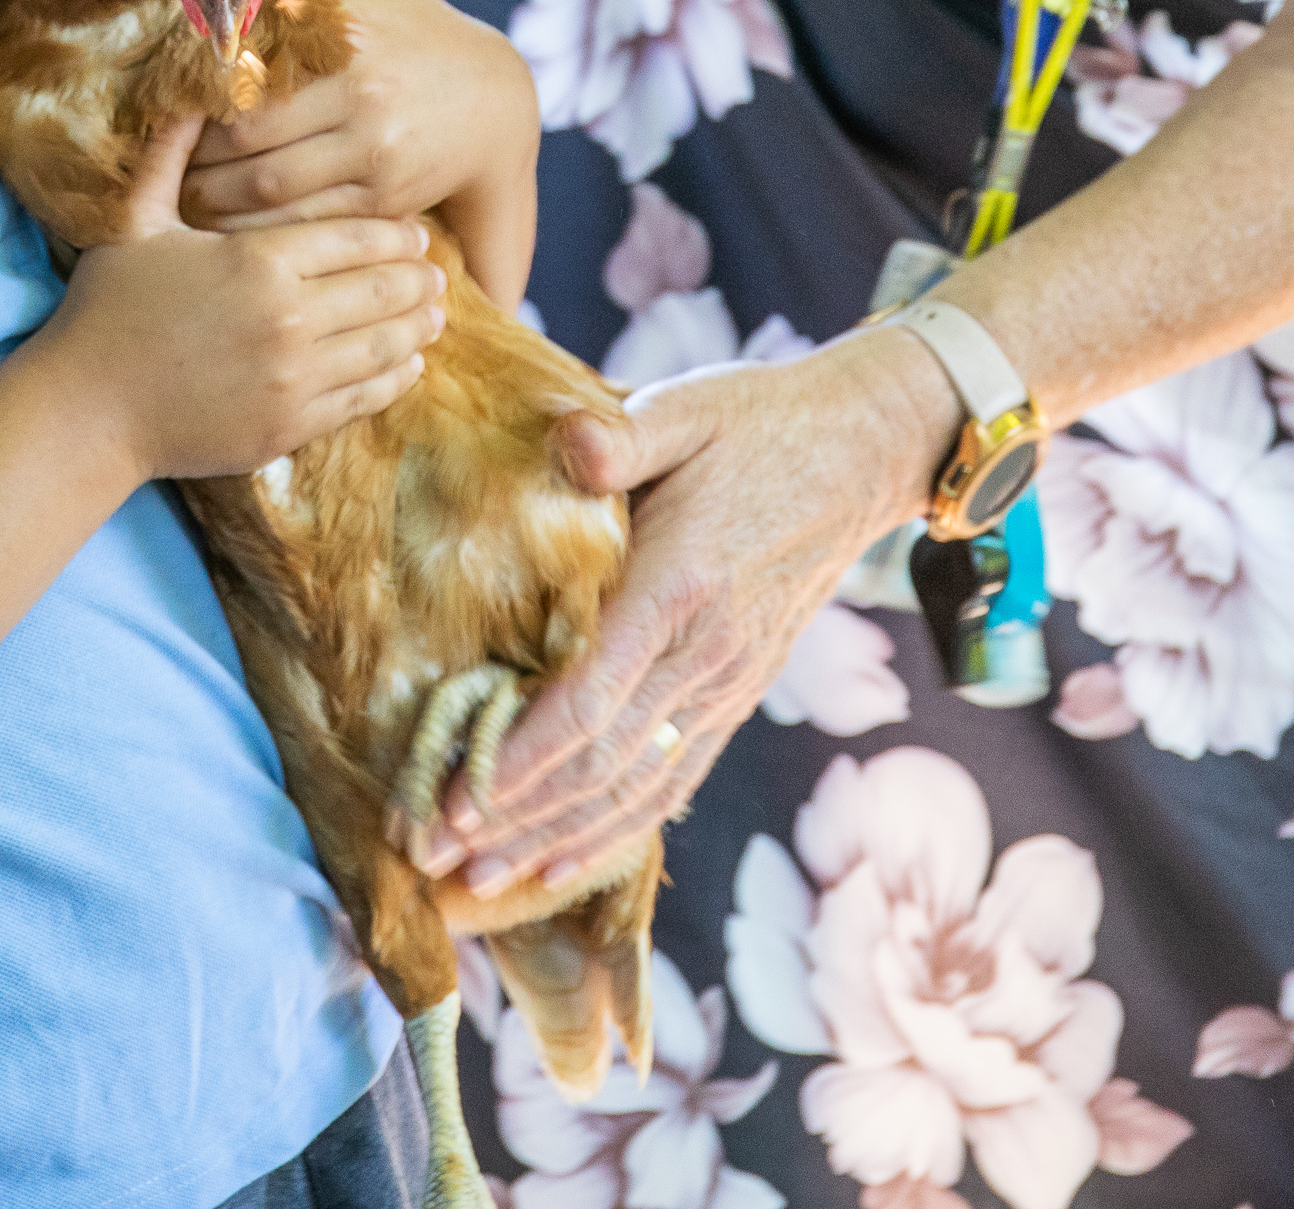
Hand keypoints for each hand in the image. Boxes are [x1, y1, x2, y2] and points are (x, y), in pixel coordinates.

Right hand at [33, 110, 447, 482]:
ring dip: (418, 329)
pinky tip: (407, 366)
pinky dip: (395, 380)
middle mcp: (288, 319)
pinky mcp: (289, 428)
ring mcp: (292, 379)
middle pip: (382, 291)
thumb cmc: (106, 309)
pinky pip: (363, 399)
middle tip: (436, 273)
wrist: (85, 411)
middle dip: (418, 281)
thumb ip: (170, 155)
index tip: (415, 233)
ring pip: (384, 347)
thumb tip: (191, 90)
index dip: (394, 236)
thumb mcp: (135, 222)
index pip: (355, 238)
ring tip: (436, 316)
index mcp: (258, 260)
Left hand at [184, 0, 539, 304]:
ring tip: (183, 200)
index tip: (164, 118)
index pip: (244, 91)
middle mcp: (362, 105)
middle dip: (195, 166)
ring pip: (270, 196)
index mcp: (347, 47)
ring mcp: (376, 158)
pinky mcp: (386, 200)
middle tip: (158, 170)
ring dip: (217, 205)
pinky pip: (306, 222)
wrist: (496, 101)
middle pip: (248, 149)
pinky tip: (231, 225)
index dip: (194, 114)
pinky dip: (262, 230)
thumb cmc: (417, 25)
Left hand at [418, 331, 952, 895]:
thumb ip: (622, 435)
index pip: (588, 701)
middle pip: (598, 764)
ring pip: (634, 788)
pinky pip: (672, 778)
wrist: (863, 453)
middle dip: (511, 820)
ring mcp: (726, 684)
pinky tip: (563, 862)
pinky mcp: (736, 693)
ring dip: (553, 841)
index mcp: (680, 586)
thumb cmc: (759, 423)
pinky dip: (615, 828)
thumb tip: (571, 445)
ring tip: (479, 885)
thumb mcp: (688, 408)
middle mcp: (705, 654)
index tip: (449, 800)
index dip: (516, 761)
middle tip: (430, 861)